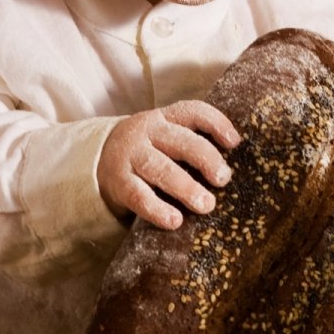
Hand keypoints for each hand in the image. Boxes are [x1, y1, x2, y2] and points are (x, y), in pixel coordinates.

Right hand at [98, 101, 240, 229]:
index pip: (193, 112)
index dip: (216, 124)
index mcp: (164, 118)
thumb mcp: (165, 136)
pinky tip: (174, 221)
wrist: (98, 158)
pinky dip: (157, 209)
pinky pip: (138, 195)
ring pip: (160, 168)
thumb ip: (192, 143)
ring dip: (185, 187)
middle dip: (206, 159)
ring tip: (206, 205)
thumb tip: (232, 169)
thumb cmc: (148, 150)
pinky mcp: (119, 182)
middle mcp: (147, 133)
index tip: (235, 143)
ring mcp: (131, 156)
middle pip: (180, 141)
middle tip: (223, 179)